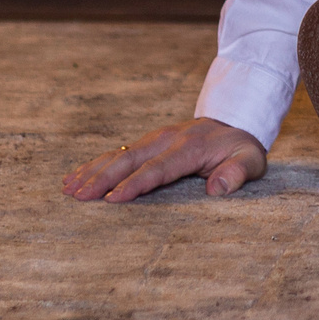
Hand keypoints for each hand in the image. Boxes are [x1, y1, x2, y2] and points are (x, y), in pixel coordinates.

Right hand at [62, 117, 267, 202]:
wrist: (236, 119)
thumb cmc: (241, 148)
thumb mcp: (251, 159)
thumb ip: (237, 172)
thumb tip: (218, 188)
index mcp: (190, 148)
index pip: (159, 168)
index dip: (136, 184)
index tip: (114, 200)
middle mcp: (167, 140)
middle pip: (130, 160)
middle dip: (103, 178)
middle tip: (78, 197)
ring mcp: (154, 139)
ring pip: (118, 154)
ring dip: (93, 171)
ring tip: (68, 188)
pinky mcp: (147, 142)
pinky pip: (117, 152)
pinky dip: (95, 164)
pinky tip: (75, 176)